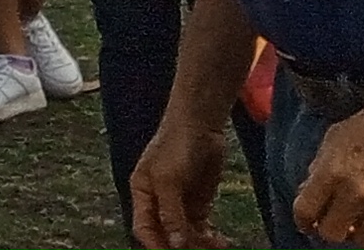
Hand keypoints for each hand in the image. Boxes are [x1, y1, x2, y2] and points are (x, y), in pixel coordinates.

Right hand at [126, 100, 231, 249]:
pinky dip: (209, 239)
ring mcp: (179, 204)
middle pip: (165, 235)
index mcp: (143, 194)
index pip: (144, 228)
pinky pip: (200, 230)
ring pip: (185, 235)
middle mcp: (159, 202)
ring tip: (216, 247)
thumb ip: (171, 212)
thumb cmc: (176, 146)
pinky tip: (220, 242)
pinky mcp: (198, 204)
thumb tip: (175, 244)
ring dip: (198, 245)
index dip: (155, 245)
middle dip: (180, 247)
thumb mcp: (170, 179)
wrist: (201, 125)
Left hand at [290, 98, 363, 249]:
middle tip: (337, 221)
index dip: (303, 221)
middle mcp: (355, 192)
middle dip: (330, 228)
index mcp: (331, 171)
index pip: (305, 211)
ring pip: (362, 243)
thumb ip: (319, 166)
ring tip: (361, 224)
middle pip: (331, 233)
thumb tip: (307, 191)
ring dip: (359, 236)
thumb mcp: (335, 138)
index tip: (308, 222)